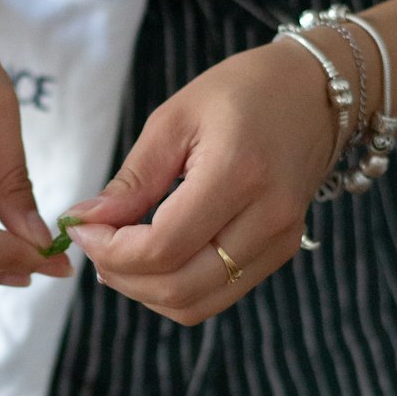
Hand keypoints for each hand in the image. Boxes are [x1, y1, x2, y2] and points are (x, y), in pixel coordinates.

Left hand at [64, 41, 338, 322]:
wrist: (314, 91)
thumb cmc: (241, 92)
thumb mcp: (174, 119)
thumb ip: (133, 179)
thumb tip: (87, 221)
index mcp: (238, 174)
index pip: (163, 247)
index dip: (111, 250)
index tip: (82, 228)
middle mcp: (267, 218)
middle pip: (179, 288)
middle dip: (122, 277)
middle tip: (95, 244)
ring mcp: (280, 241)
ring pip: (197, 304)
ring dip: (146, 291)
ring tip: (119, 254)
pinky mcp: (282, 252)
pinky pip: (218, 294)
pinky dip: (175, 288)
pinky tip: (154, 257)